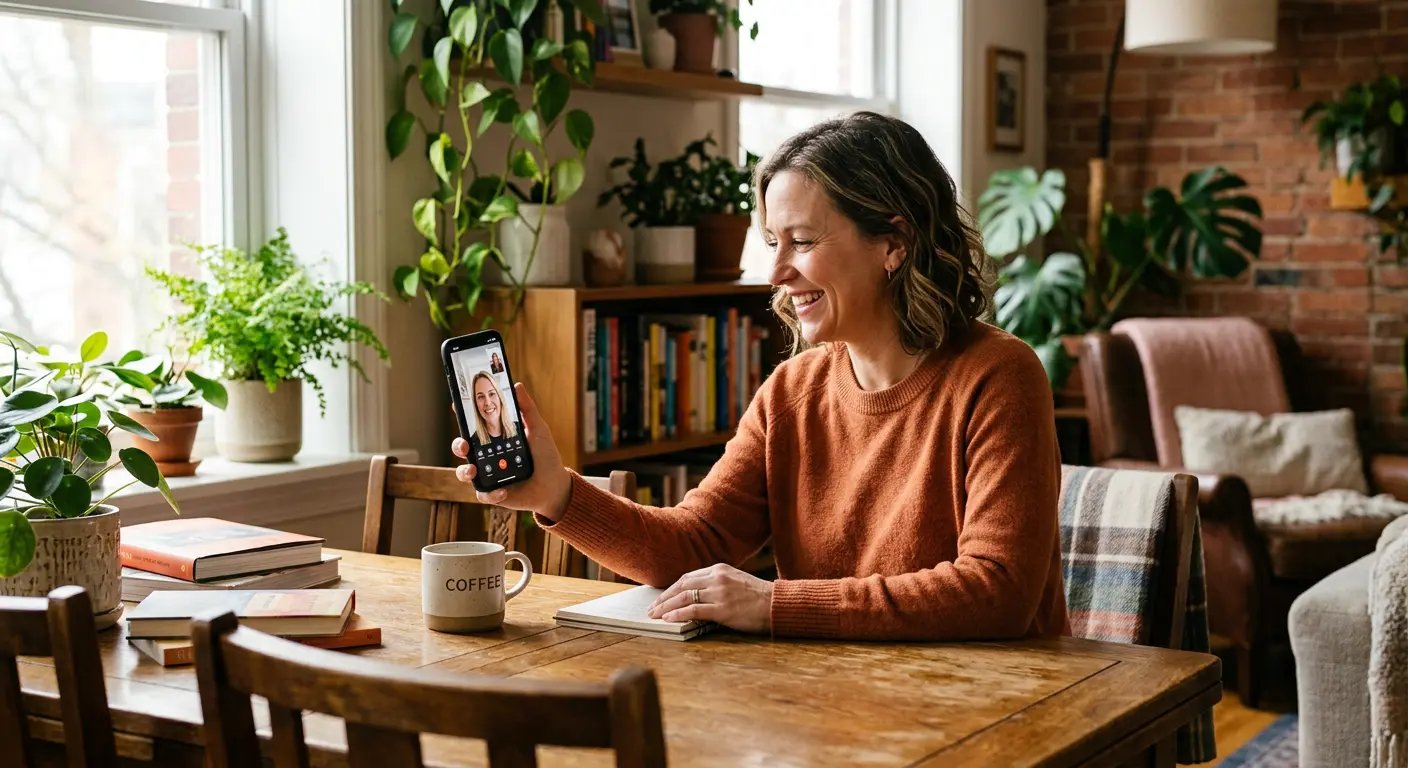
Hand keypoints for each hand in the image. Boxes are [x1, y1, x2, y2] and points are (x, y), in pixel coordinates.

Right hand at [451, 383, 572, 521]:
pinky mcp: (493, 493)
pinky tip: (503, 491)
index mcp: (496, 439)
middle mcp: (488, 456)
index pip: (475, 427)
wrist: (554, 485)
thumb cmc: (546, 456)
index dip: (463, 417)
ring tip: (474, 470)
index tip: (457, 406)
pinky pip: (483, 493)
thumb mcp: (538, 430)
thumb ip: (527, 409)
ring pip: (465, 472)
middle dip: (458, 445)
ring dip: (464, 471)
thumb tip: (517, 385)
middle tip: (465, 445)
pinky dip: (491, 493)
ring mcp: (488, 474)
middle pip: (463, 448)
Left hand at [646, 564, 773, 633]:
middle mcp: (717, 578)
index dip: (672, 588)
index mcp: (719, 569)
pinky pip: (693, 610)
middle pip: (682, 585)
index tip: (662, 597)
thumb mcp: (736, 581)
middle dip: (664, 597)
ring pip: (684, 597)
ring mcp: (719, 593)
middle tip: (652, 607)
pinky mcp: (722, 609)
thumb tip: (697, 594)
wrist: (776, 604)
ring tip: (655, 615)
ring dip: (666, 607)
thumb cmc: (758, 596)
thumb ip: (717, 583)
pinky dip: (678, 614)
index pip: (688, 577)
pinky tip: (668, 619)